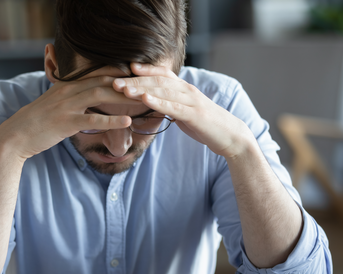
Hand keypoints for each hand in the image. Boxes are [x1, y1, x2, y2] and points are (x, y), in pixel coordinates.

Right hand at [0, 67, 142, 160]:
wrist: (16, 135)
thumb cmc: (37, 122)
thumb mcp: (55, 103)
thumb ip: (71, 96)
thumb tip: (87, 96)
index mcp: (68, 85)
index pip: (98, 74)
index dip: (120, 73)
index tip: (139, 75)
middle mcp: (68, 91)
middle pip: (104, 81)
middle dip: (127, 82)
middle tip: (149, 85)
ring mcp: (67, 106)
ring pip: (101, 96)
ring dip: (124, 97)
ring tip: (144, 99)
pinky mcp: (66, 123)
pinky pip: (92, 120)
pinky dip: (111, 120)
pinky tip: (127, 121)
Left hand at [112, 63, 254, 158]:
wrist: (229, 136)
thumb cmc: (205, 125)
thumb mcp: (185, 113)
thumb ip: (170, 106)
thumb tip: (154, 104)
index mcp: (184, 89)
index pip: (162, 74)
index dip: (144, 70)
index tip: (126, 68)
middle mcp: (187, 90)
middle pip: (157, 81)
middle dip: (134, 80)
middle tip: (113, 81)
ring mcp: (191, 101)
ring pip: (162, 90)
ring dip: (141, 88)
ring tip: (123, 89)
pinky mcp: (194, 114)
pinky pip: (173, 106)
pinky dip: (157, 101)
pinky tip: (144, 99)